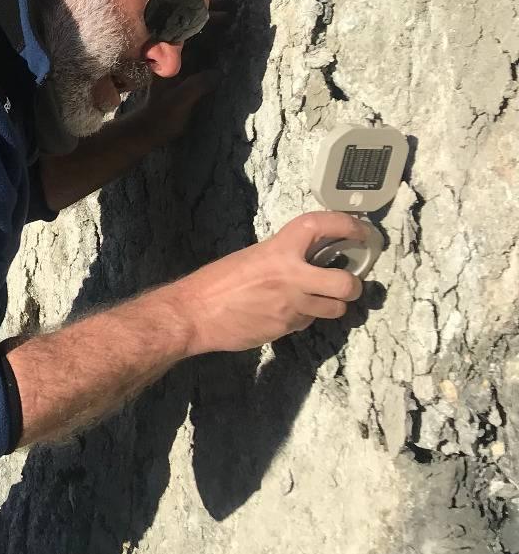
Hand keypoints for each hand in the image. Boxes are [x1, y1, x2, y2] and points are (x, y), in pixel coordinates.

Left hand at [129, 0, 237, 147]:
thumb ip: (195, 87)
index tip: (225, 11)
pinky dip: (209, 38)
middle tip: (233, 7)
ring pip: (192, 34)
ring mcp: (175, 59)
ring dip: (210, 23)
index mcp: (164, 57)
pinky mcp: (182, 68)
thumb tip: (218, 73)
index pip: (184, 28)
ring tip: (232, 15)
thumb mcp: (178, 103)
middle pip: (188, 25)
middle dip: (208, 13)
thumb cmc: (160, 118)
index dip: (203, 16)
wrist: (147, 131)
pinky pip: (196, 47)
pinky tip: (225, 36)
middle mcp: (168, 54)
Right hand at [171, 211, 366, 354]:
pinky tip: (285, 313)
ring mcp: (291, 306)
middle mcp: (291, 277)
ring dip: (330, 306)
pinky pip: (307, 322)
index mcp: (278, 251)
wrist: (194, 314)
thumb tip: (304, 262)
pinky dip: (303, 318)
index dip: (346, 225)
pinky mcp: (285, 328)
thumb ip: (280, 259)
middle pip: (345, 284)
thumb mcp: (250, 258)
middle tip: (346, 284)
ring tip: (315, 301)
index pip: (320, 227)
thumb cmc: (215, 283)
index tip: (360, 231)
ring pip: (334, 309)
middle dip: (352, 287)